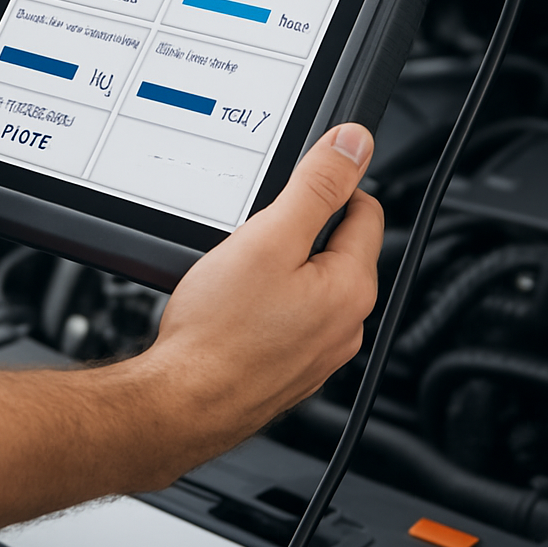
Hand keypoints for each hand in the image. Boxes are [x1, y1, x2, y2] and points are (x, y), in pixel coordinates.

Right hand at [141, 123, 382, 472]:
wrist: (181, 403)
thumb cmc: (218, 332)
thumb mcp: (267, 237)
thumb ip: (316, 186)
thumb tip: (354, 144)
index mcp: (350, 287)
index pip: (366, 211)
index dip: (332, 185)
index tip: (297, 182)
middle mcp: (345, 325)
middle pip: (338, 250)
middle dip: (302, 228)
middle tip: (256, 227)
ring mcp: (318, 352)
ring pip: (311, 286)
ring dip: (284, 267)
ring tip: (239, 268)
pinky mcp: (289, 370)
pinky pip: (290, 319)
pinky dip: (269, 304)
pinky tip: (235, 306)